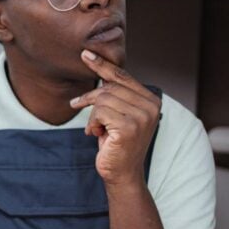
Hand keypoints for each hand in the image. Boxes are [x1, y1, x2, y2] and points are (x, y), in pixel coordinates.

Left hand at [69, 49, 161, 187]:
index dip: (103, 65)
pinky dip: (92, 124)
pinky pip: (99, 113)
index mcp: (151, 100)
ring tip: (96, 129)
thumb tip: (99, 69)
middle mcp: (150, 106)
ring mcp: (142, 116)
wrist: (121, 174)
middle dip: (90, 98)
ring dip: (92, 115)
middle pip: (110, 87)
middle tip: (77, 105)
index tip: (85, 54)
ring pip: (102, 99)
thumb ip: (116, 95)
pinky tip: (97, 135)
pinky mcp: (129, 127)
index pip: (123, 77)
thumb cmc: (116, 144)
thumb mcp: (118, 115)